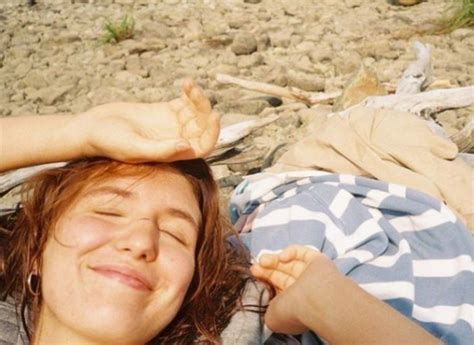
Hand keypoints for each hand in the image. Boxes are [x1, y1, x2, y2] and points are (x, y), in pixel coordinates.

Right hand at [76, 79, 218, 162]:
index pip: (203, 147)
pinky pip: (184, 102)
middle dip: (204, 110)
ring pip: (195, 113)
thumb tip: (187, 146)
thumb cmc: (110, 143)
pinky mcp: (164, 111)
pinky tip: (186, 83)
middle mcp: (176, 140)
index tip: (214, 115)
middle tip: (197, 94)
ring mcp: (171, 125)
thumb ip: (161, 150)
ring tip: (189, 86)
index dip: (212, 134)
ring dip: (197, 99)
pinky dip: (189, 93)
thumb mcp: (134, 148)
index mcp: (173, 154)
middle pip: (202, 127)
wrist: (92, 128)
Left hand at [251, 245, 341, 334]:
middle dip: (267, 270)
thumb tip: (263, 301)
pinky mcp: (318, 261)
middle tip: (254, 268)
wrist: (315, 302)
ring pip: (291, 264)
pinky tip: (282, 257)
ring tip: (262, 260)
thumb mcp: (271, 318)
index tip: (253, 278)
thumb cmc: (292, 313)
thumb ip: (266, 309)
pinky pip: (302, 253)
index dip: (265, 282)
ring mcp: (313, 276)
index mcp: (296, 307)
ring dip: (274, 260)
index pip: (278, 291)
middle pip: (283, 276)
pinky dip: (290, 252)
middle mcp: (306, 292)